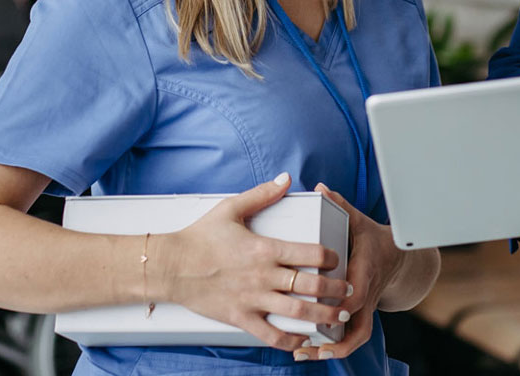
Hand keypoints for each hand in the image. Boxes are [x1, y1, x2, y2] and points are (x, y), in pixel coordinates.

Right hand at [155, 173, 351, 351]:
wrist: (170, 266)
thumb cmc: (199, 238)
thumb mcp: (231, 208)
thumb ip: (262, 194)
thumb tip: (285, 178)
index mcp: (265, 249)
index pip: (310, 253)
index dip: (331, 257)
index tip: (338, 258)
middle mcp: (263, 276)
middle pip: (310, 286)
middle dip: (335, 289)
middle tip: (349, 289)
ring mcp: (252, 300)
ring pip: (297, 312)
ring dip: (323, 316)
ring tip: (339, 317)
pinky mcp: (240, 318)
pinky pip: (270, 335)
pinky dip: (290, 340)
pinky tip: (303, 340)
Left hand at [300, 183, 406, 361]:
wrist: (400, 258)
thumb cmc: (375, 240)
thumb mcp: (360, 221)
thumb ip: (340, 206)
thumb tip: (320, 189)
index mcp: (367, 271)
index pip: (360, 293)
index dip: (347, 303)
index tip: (331, 307)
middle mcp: (366, 294)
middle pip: (359, 326)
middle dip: (337, 339)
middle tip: (311, 343)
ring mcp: (363, 307)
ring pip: (356, 337)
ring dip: (334, 350)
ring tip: (307, 355)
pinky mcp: (358, 314)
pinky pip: (351, 336)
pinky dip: (334, 347)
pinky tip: (311, 351)